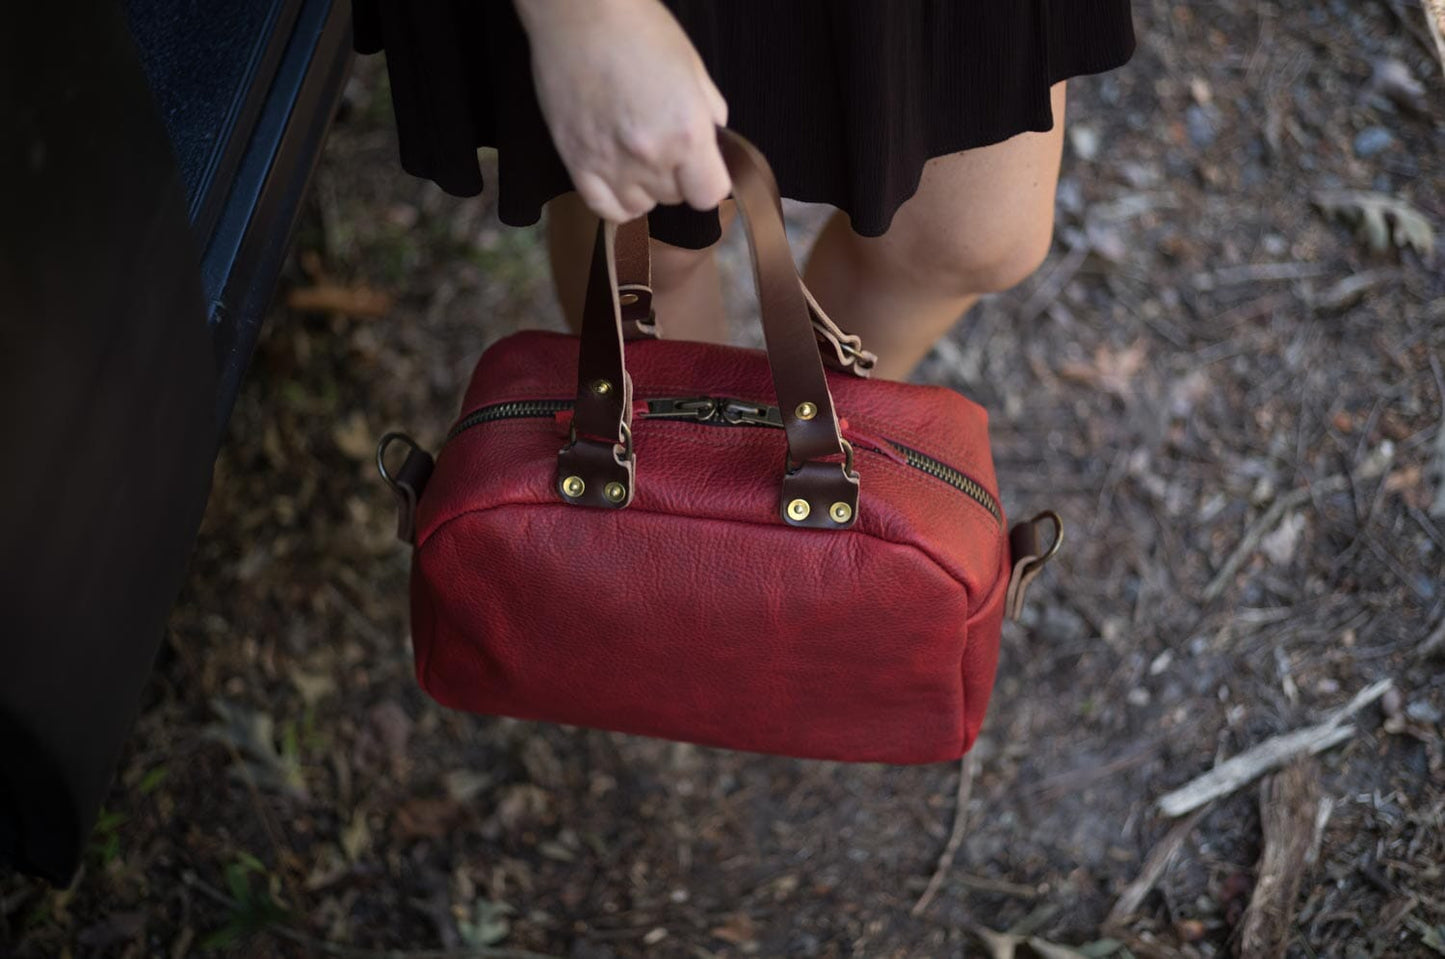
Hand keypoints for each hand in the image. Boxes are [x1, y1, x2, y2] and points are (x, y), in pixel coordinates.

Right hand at [515, 0, 730, 221]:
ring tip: (637, 156)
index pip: (710, 194)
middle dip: (677, 177)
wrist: (579, 12)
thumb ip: (709, 112)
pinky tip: (617, 178)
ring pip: (640, 206)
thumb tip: (713, 140)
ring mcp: (610, 163)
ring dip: (645, 189)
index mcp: (687, 132)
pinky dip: (616, 201)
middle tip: (663, 142)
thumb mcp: (693, 67)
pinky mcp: (576, 161)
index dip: (707, 179)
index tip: (701, 164)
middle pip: (675, 198)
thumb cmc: (639, 29)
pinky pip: (604, 208)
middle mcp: (652, 156)